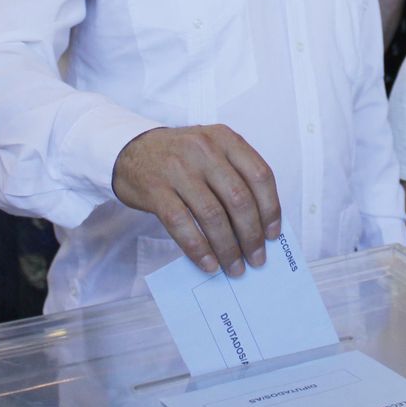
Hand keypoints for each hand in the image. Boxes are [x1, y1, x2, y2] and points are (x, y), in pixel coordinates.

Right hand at [112, 125, 280, 276]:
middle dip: (251, 235)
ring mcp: (178, 169)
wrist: (131, 150)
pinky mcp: (156, 189)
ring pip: (212, 215)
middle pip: (239, 199)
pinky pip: (182, 224)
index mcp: (225, 138)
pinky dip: (198, 249)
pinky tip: (208, 264)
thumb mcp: (212, 151)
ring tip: (235, 267)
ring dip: (227, 247)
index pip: (260, 175)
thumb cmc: (181, 157)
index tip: (274, 235)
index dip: (271, 209)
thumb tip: (260, 225)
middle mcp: (204, 150)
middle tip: (256, 258)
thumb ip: (235, 176)